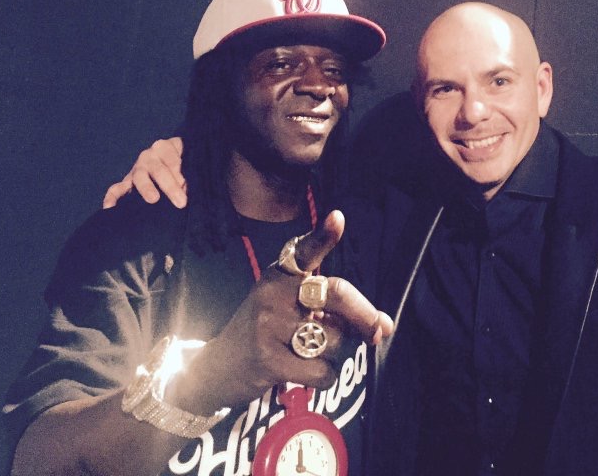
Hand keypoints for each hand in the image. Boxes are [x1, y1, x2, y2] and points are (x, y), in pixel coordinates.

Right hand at [102, 137, 186, 208]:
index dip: (180, 172)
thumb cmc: (182, 164)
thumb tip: (187, 189)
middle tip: (181, 202)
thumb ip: (187, 174)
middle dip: (170, 186)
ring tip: (154, 199)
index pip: (173, 159)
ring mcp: (137, 169)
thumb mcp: (186, 162)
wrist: (171, 162)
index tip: (187, 184)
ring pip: (139, 177)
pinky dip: (112, 197)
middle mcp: (149, 156)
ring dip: (147, 189)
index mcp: (165, 147)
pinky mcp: (127, 182)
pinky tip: (110, 207)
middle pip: (158, 170)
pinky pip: (116, 189)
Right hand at [168, 209, 393, 412]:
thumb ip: (330, 309)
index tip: (338, 219)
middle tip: (381, 329)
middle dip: (366, 315)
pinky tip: (303, 375)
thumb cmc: (264, 334)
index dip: (323, 236)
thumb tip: (383, 325)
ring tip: (308, 355)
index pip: (305, 251)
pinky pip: (323, 370)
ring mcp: (269, 326)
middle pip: (337, 295)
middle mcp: (273, 294)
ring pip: (336, 340)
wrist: (214, 370)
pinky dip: (324, 377)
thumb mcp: (286, 307)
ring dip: (335, 354)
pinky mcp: (269, 360)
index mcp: (280, 275)